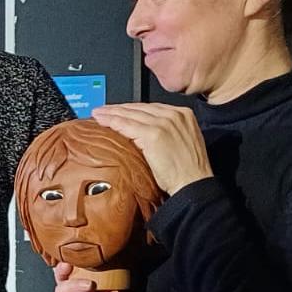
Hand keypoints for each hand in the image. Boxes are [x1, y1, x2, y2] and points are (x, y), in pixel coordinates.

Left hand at [90, 103, 212, 194]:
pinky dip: (112, 122)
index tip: (118, 110)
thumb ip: (167, 133)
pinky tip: (102, 122)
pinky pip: (127, 125)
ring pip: (130, 114)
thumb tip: (144, 134)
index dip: (131, 108)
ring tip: (97, 114)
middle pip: (139, 108)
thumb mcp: (182, 143)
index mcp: (183, 115)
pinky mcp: (154, 134)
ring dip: (111, 113)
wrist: (194, 185)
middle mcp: (174, 115)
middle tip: (102, 110)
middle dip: (119, 108)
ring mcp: (164, 123)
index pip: (151, 107)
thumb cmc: (188, 172)